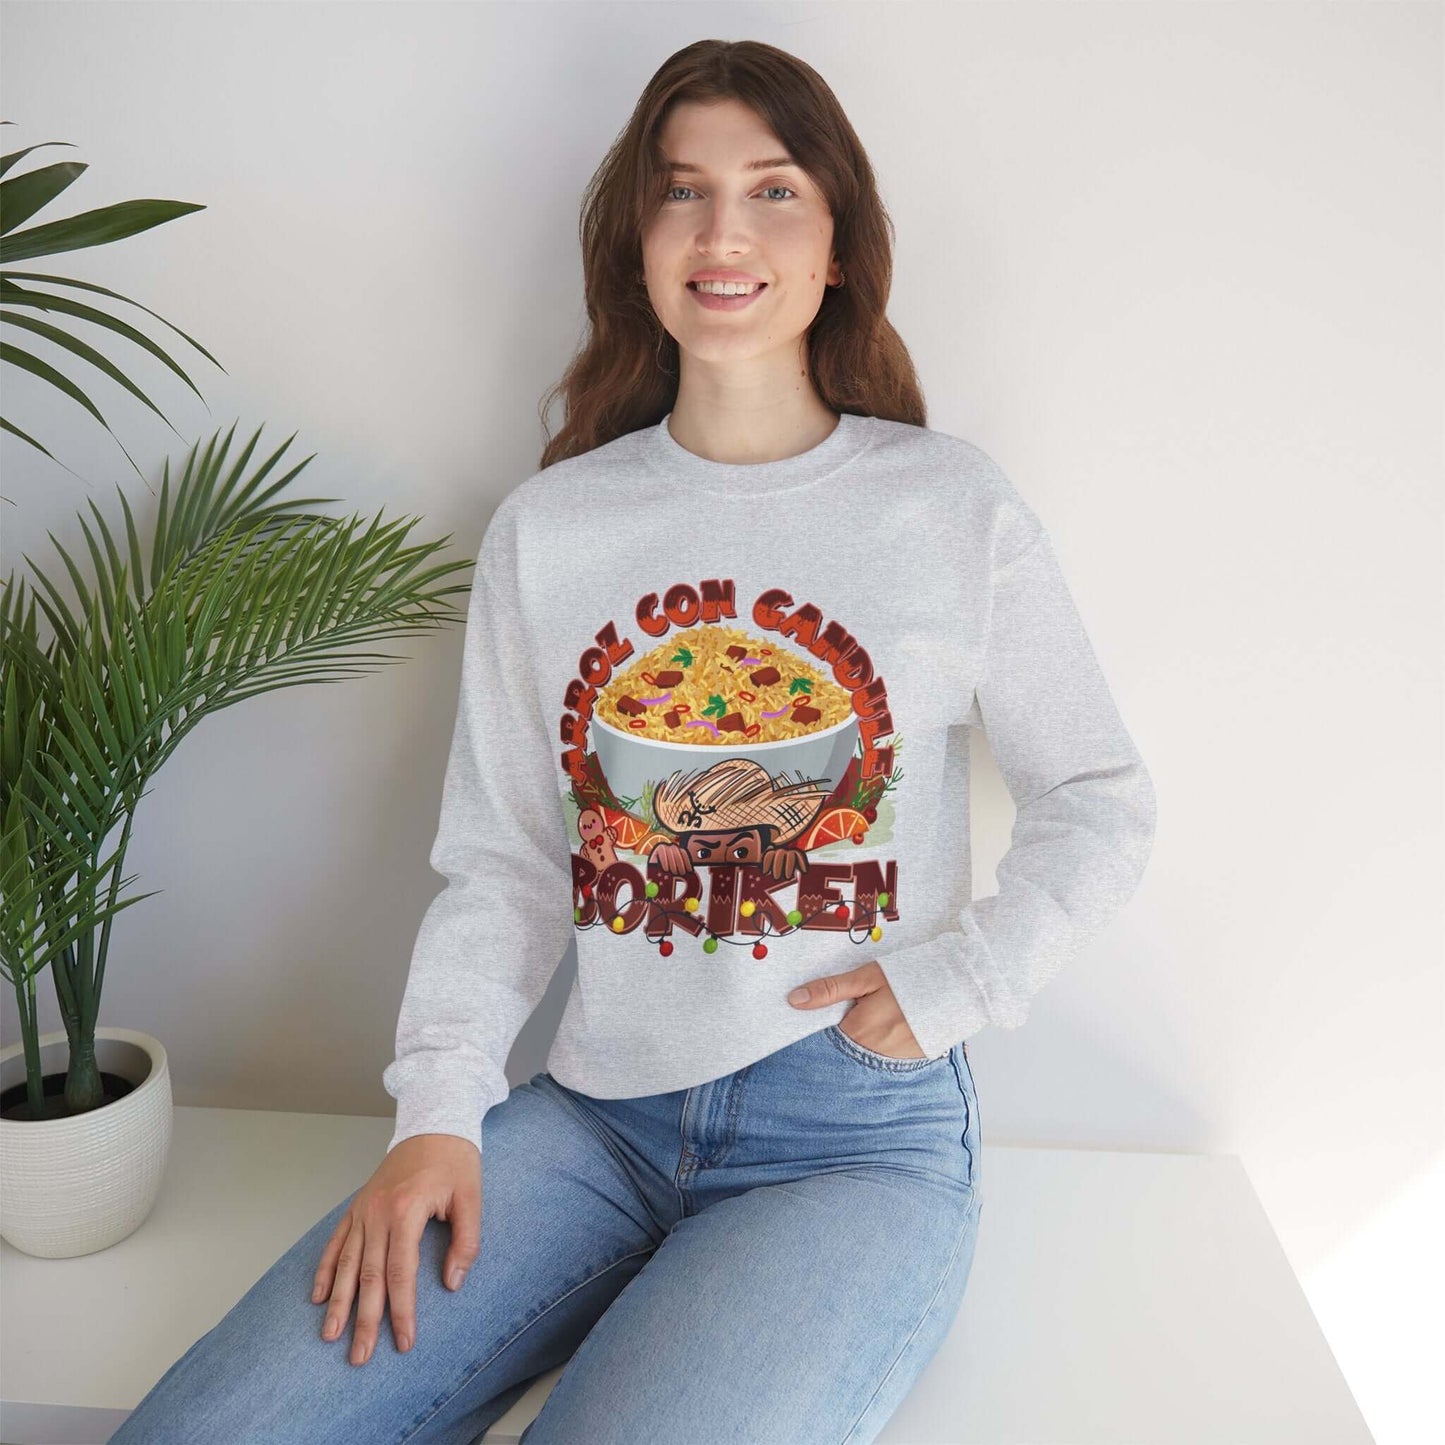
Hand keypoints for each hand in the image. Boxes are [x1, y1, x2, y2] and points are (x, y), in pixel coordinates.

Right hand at [312, 1133, 480, 1365]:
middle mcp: (378, 1213)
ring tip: (330, 1336)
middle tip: (359, 1356)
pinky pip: (336, 1241)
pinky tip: (318, 1296)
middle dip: (363, 1319)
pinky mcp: (358, 1206)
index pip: (401, 1273)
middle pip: (368, 1275)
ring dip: (337, 1302)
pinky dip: (325, 1269)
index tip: (403, 1342)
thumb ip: (466, 1242)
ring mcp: (364, 1209)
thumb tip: (452, 1284)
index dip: (401, 1311)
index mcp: (406, 1211)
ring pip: (346, 1263)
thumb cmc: (455, 1161)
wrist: (433, 1122)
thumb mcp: (471, 1198)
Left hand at [787, 960, 925, 1058]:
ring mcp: (894, 1060)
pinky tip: (895, 1026)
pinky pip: (887, 1057)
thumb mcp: (867, 978)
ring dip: (866, 1040)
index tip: (829, 1013)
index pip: (826, 1037)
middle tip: (862, 1011)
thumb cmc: (909, 978)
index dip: (825, 1024)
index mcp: (858, 1032)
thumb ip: (830, 990)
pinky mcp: (911, 1061)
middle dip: (846, 1032)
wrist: (957, 988)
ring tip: (882, 1016)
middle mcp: (873, 1053)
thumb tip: (793, 1000)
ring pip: (866, 1053)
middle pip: (846, 1046)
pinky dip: (885, 1044)